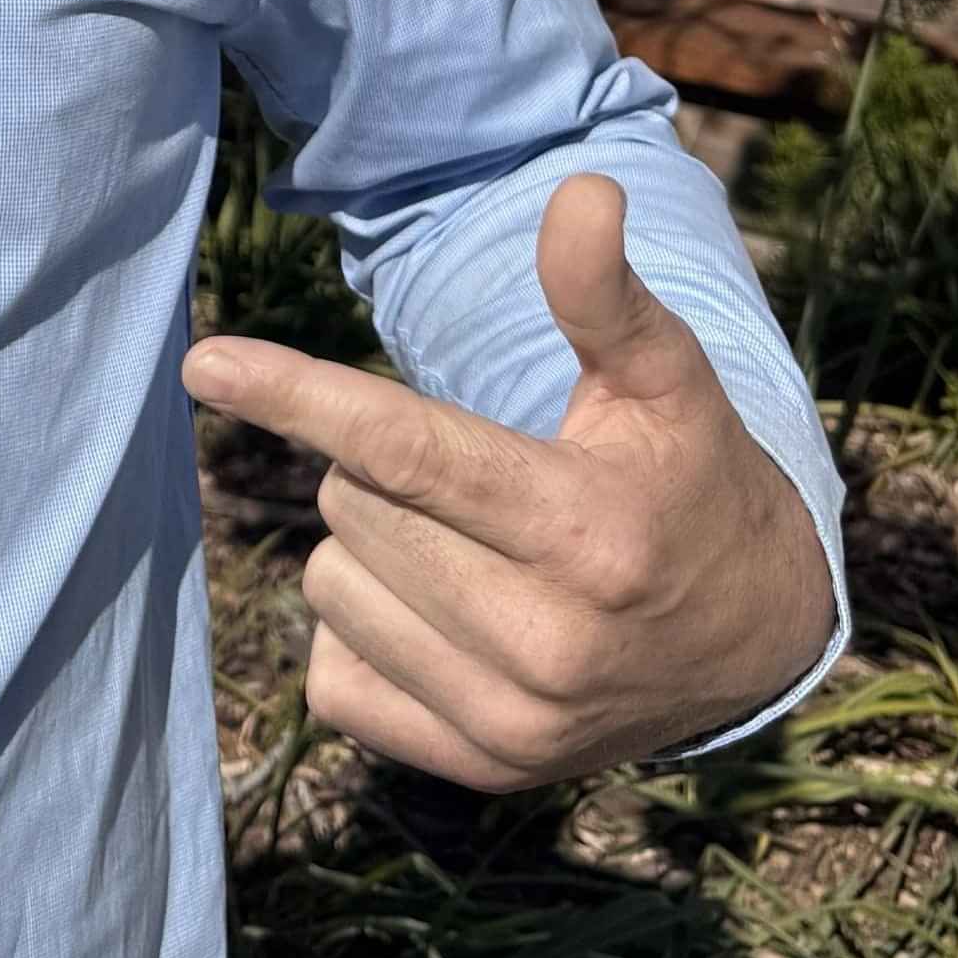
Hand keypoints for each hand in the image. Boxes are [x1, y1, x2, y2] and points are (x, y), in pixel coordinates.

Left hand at [180, 171, 836, 789]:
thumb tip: (579, 190)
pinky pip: (332, 673)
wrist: (754, 641)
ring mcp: (508, 722)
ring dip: (372, 547)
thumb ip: (605, 292)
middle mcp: (546, 642)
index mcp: (587, 534)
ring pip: (332, 584)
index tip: (204, 362)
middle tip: (474, 475)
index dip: (298, 395)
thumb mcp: (666, 380)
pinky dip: (364, 631)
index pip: (408, 451)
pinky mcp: (477, 768)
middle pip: (357, 505)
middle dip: (384, 468)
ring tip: (471, 546)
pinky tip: (447, 615)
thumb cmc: (690, 480)